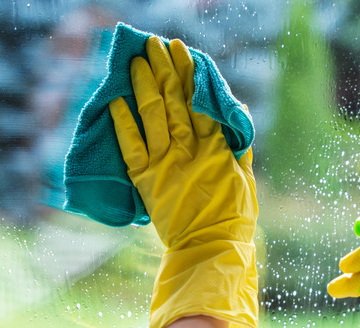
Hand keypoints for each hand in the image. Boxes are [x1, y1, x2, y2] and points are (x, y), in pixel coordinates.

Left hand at [109, 37, 258, 327]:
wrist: (210, 250)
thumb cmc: (233, 217)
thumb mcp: (245, 178)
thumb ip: (237, 145)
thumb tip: (232, 111)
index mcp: (215, 146)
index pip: (199, 100)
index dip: (189, 74)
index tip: (180, 51)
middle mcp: (188, 148)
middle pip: (173, 100)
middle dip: (164, 69)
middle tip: (154, 44)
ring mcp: (165, 162)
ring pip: (152, 115)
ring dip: (143, 85)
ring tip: (136, 62)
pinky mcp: (146, 180)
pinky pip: (131, 146)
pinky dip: (122, 124)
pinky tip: (115, 102)